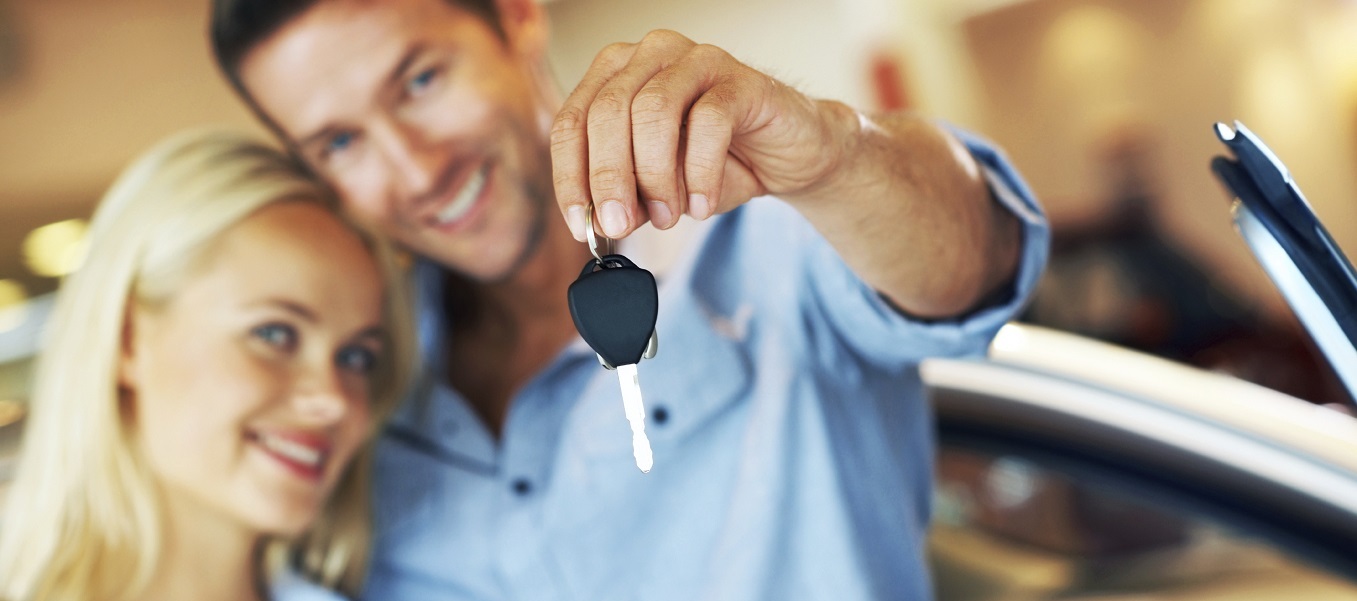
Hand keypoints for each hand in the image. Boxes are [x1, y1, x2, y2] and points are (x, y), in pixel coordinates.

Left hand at [550, 30, 855, 240]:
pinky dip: (700, 172)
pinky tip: (702, 204)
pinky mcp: (740, 79)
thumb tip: (601, 221)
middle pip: (607, 113)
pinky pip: (709, 122)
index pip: (573, 122)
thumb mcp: (660, 188)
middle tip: (619, 226)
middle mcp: (650, 56)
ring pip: (653, 112)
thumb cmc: (719, 162)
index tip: (579, 225)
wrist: (789, 155)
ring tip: (669, 217)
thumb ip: (628, 197)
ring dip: (654, 176)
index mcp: (616, 76)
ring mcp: (696, 60)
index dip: (571, 176)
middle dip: (609, 178)